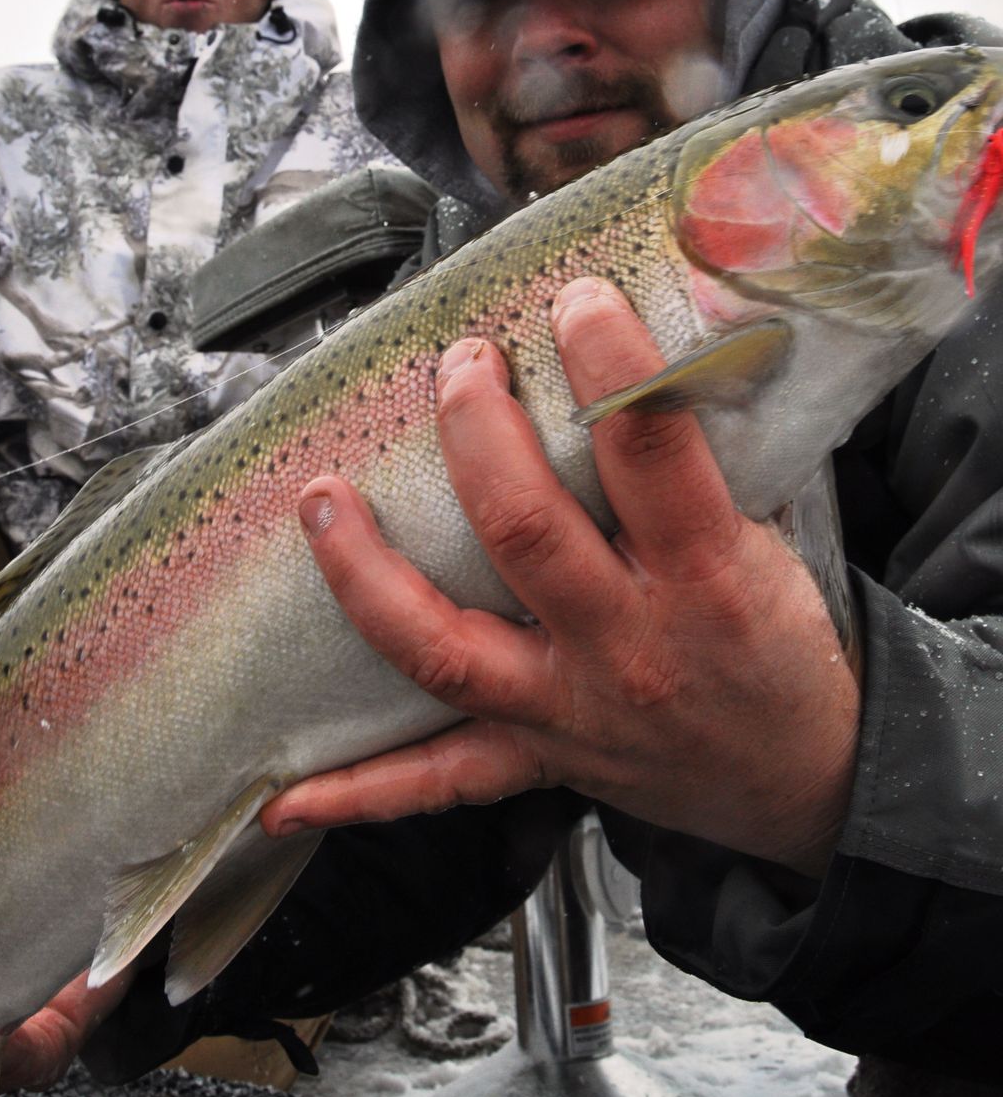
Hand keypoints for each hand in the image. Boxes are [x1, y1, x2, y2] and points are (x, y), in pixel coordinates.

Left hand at [264, 278, 860, 876]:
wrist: (810, 782)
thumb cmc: (783, 645)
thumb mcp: (773, 540)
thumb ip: (700, 461)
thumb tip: (642, 343)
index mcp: (708, 577)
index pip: (652, 453)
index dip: (609, 364)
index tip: (575, 299)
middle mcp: (629, 646)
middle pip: (526, 533)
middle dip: (477, 433)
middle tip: (461, 365)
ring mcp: (570, 711)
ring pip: (444, 649)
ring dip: (365, 575)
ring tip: (320, 498)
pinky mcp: (537, 759)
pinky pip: (436, 779)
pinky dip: (360, 790)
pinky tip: (285, 796)